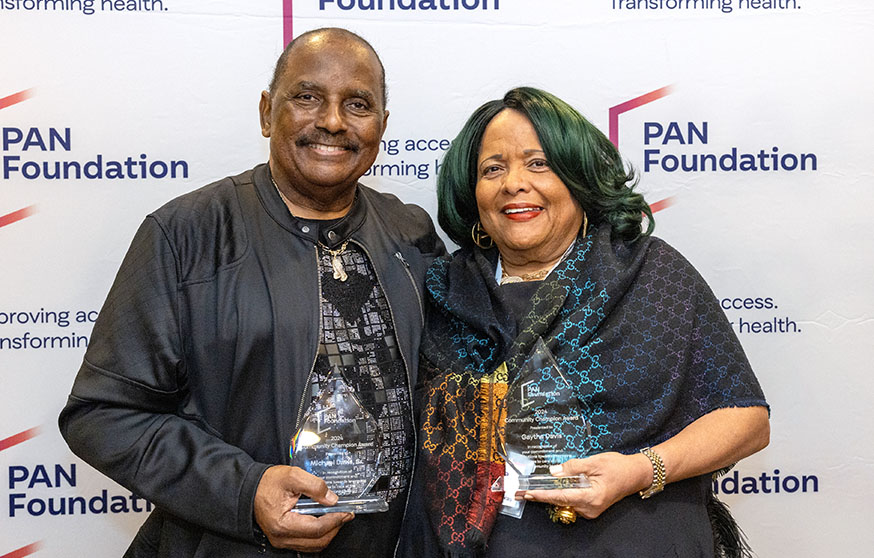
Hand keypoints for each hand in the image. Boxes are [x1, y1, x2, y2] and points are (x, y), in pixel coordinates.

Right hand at [253, 465, 352, 551]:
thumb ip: (314, 486)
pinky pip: (307, 543)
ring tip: (337, 517)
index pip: (317, 528)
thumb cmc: (267, 483)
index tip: (347, 512)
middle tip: (346, 515)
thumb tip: (332, 499)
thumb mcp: (292, 476)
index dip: (335, 520)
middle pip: (318, 541)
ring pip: (314, 545)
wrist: (249, 489)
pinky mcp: (284, 539)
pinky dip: (319, 534)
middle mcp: (282, 538)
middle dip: (335, 528)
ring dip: (329, 532)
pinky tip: (325, 521)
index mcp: (283, 524)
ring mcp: (282, 541)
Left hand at [522, 452, 650, 518]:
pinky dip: (562, 494)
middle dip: (541, 495)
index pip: (561, 496)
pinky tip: (555, 486)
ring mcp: (591, 510)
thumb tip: (554, 472)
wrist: (636, 474)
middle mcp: (590, 508)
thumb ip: (573, 467)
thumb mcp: (594, 462)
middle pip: (560, 501)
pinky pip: (572, 501)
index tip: (527, 494)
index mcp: (591, 497)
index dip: (542, 495)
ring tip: (534, 488)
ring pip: (565, 502)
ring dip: (552, 493)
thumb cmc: (618, 466)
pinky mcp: (591, 507)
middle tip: (522, 492)